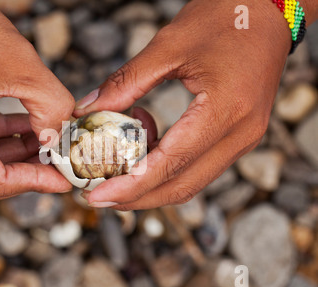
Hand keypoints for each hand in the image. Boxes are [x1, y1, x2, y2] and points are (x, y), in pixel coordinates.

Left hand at [74, 0, 294, 209]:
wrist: (268, 10)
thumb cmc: (224, 18)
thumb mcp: (169, 46)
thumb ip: (126, 82)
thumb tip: (89, 109)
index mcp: (225, 110)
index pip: (172, 164)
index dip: (132, 186)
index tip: (97, 196)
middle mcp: (241, 134)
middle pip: (183, 185)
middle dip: (137, 197)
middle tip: (98, 195)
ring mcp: (244, 138)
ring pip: (191, 180)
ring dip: (151, 184)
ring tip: (115, 169)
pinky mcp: (239, 135)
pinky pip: (199, 165)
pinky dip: (167, 166)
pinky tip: (145, 143)